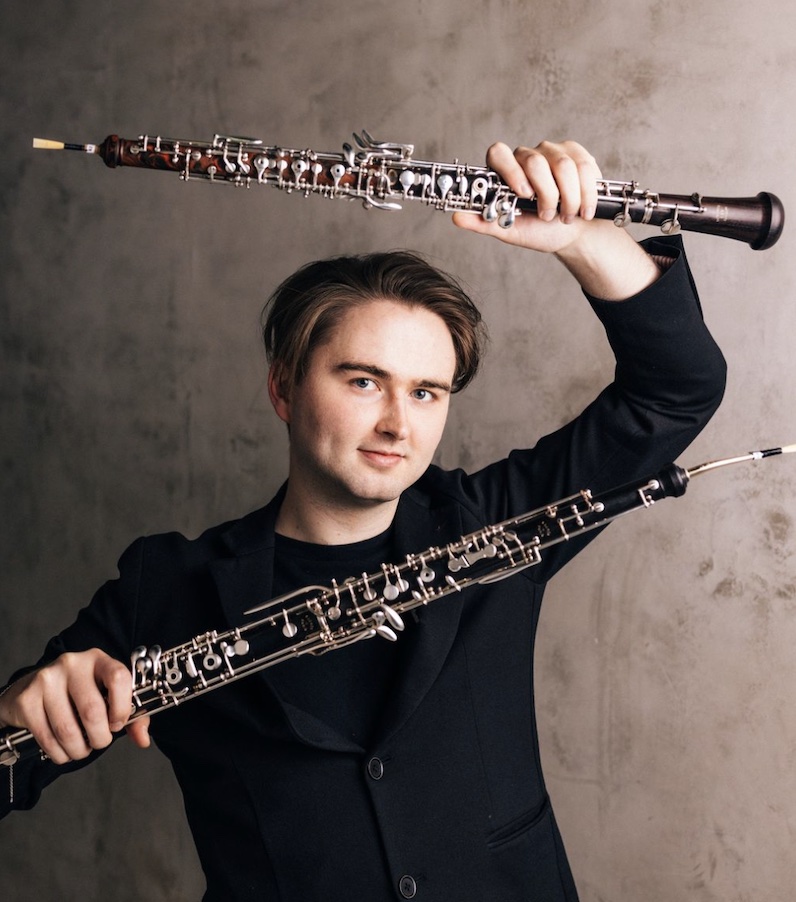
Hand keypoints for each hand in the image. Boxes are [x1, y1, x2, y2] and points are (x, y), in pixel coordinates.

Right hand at [0, 649, 150, 763]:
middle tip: (99, 742)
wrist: (31, 688)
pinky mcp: (27, 699)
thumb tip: (143, 740)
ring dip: (79, 750)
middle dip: (99, 738)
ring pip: (68, 729)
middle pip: (92, 710)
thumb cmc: (76, 694)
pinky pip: (47, 738)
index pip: (119, 677)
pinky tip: (64, 751)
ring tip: (82, 749)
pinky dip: (59, 753)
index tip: (117, 723)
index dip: (122, 707)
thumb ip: (131, 715)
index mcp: (98, 659)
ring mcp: (47, 680)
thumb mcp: (106, 695)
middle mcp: (72, 664)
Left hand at [454, 139, 661, 298]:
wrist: (572, 234)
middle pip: (535, 161)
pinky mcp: (577, 154)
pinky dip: (586, 193)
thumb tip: (456, 217)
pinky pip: (584, 166)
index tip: (523, 194)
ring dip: (568, 198)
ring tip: (567, 217)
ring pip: (563, 165)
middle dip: (546, 195)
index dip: (510, 170)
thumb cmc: (539, 231)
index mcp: (505, 171)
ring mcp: (552, 151)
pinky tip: (584, 210)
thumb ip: (484, 222)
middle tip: (548, 216)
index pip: (498, 153)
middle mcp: (526, 156)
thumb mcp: (510, 230)